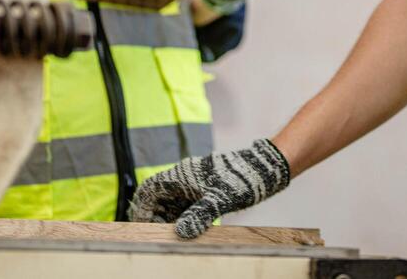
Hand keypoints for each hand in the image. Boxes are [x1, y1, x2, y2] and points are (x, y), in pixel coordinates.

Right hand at [127, 138, 290, 238]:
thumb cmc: (243, 178)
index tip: (141, 225)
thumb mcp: (220, 199)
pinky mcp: (205, 190)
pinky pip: (186, 205)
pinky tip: (189, 230)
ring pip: (173, 203)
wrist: (265, 168)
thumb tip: (181, 233)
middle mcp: (185, 178)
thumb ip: (199, 215)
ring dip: (169, 219)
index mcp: (181, 175)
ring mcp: (195, 184)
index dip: (142, 207)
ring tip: (173, 238)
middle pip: (159, 197)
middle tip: (159, 236)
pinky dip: (183, 217)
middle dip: (155, 217)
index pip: (150, 189)